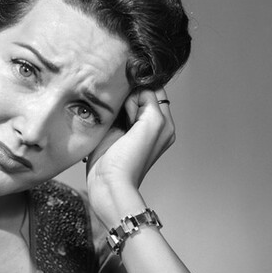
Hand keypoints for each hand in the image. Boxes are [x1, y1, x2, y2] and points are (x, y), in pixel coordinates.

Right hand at [85, 88, 175, 214]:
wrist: (108, 183)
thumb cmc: (131, 159)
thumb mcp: (152, 123)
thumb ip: (150, 99)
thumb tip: (135, 90)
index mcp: (164, 123)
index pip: (155, 89)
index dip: (143, 89)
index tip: (134, 102)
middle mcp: (149, 124)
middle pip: (138, 94)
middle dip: (129, 98)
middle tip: (126, 119)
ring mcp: (130, 128)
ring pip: (123, 101)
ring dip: (117, 105)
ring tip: (115, 125)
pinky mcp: (113, 132)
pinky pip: (111, 111)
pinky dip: (108, 112)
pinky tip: (107, 125)